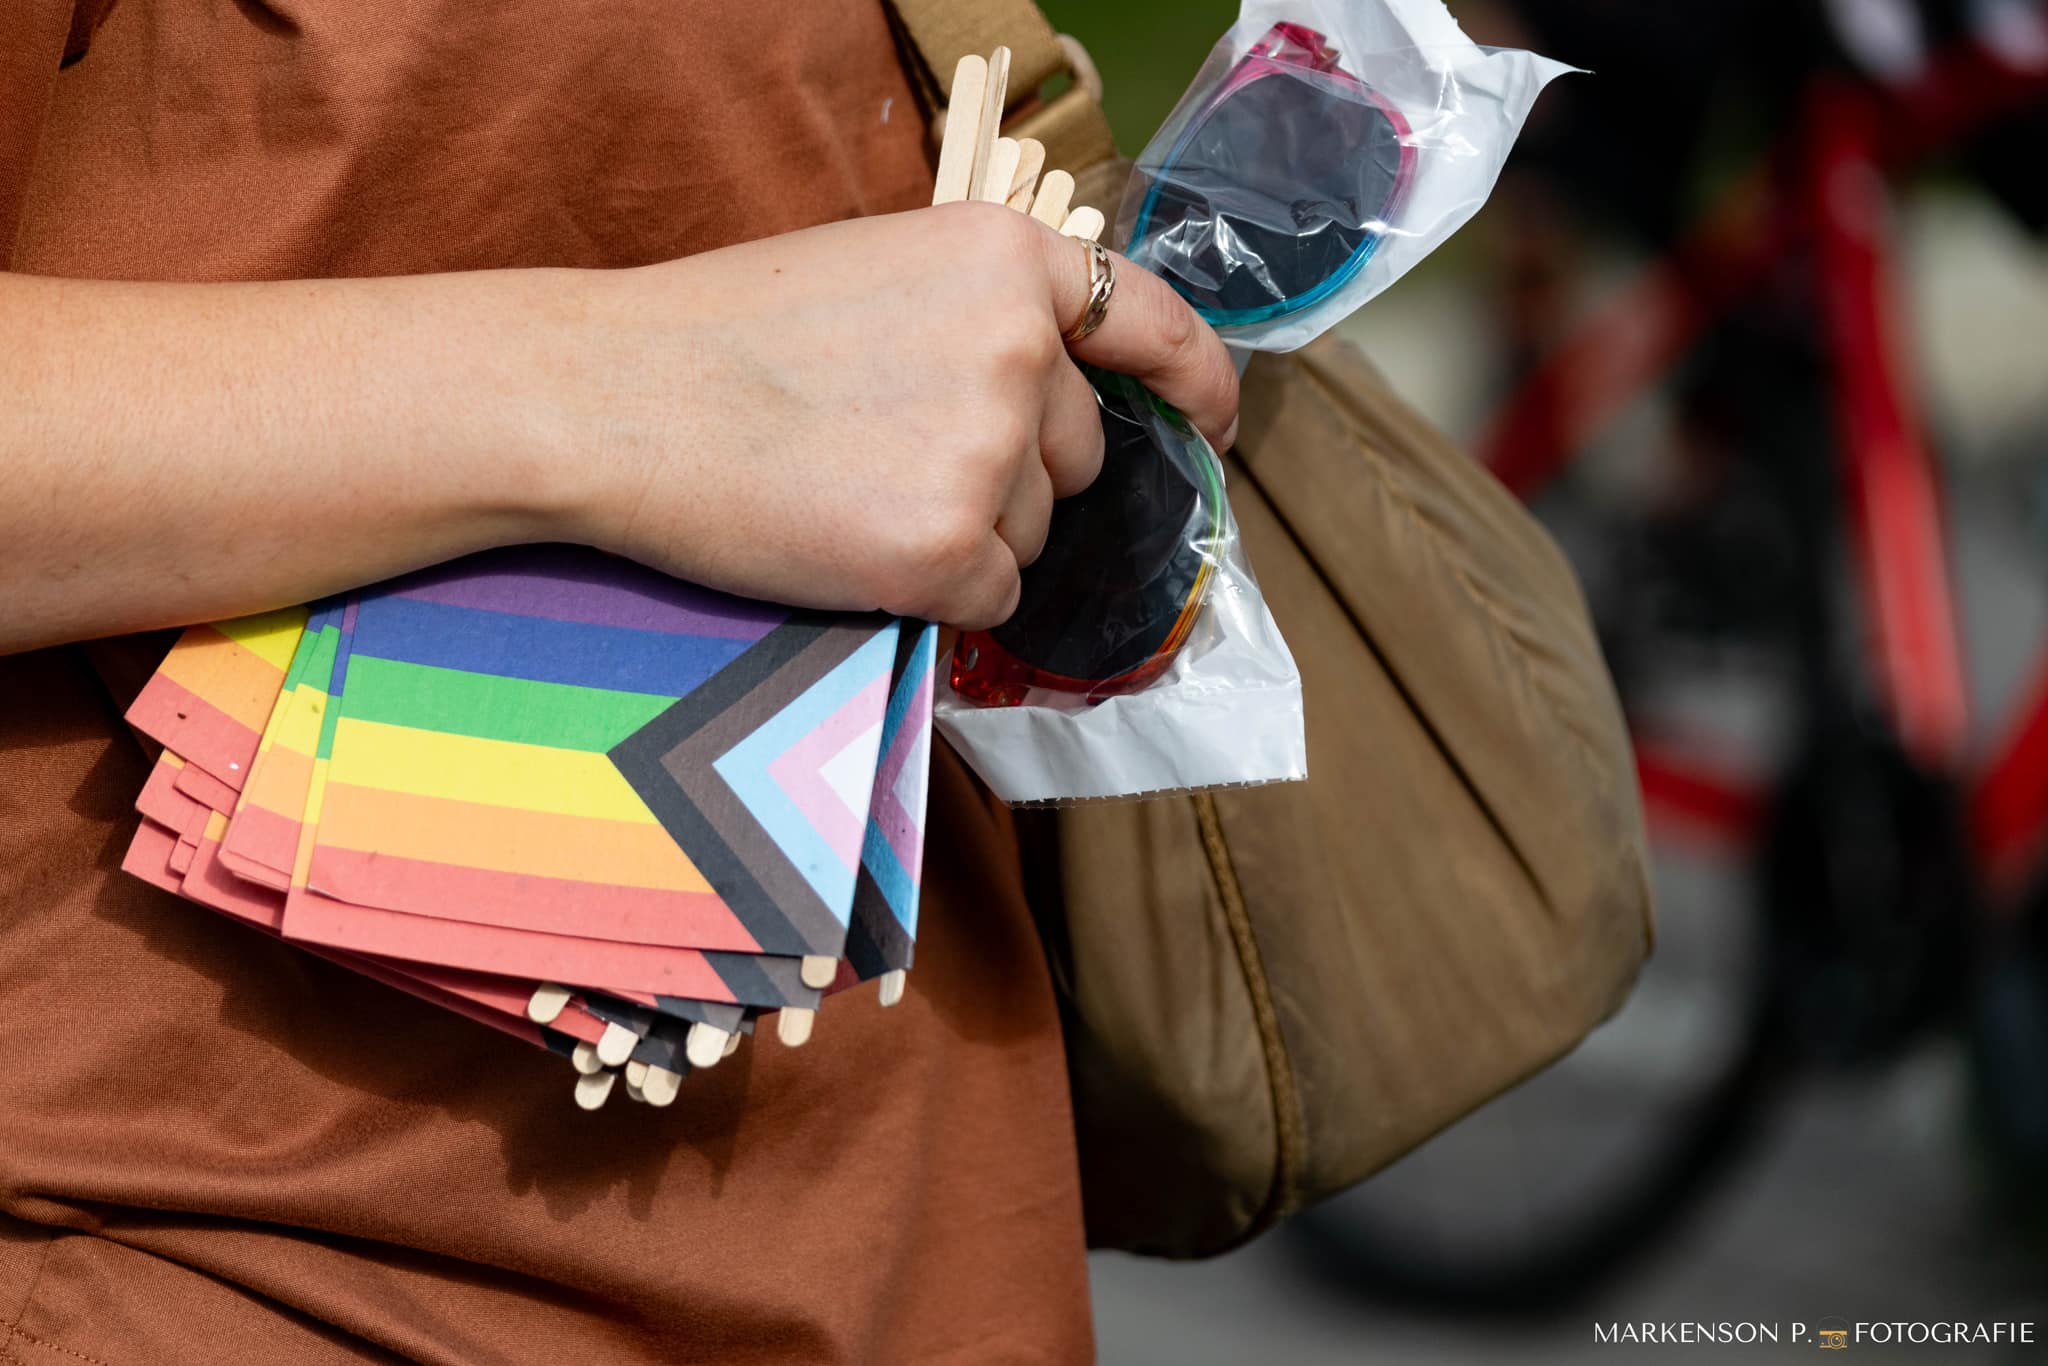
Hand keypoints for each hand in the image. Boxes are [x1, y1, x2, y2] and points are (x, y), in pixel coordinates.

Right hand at [555, 202, 1239, 627]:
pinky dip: (936, 592)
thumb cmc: (723, 335)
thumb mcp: (882, 272)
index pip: (1154, 325)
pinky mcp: (949, 551)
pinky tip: (852, 544)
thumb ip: (983, 319)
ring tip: (849, 488)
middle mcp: (1021, 351)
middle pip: (1077, 455)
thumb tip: (1053, 399)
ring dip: (967, 533)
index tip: (1215, 427)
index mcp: (1007, 259)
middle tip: (888, 454)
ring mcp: (990, 455)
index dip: (1198, 387)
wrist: (612, 395)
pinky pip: (991, 598)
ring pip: (1033, 534)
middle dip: (1012, 473)